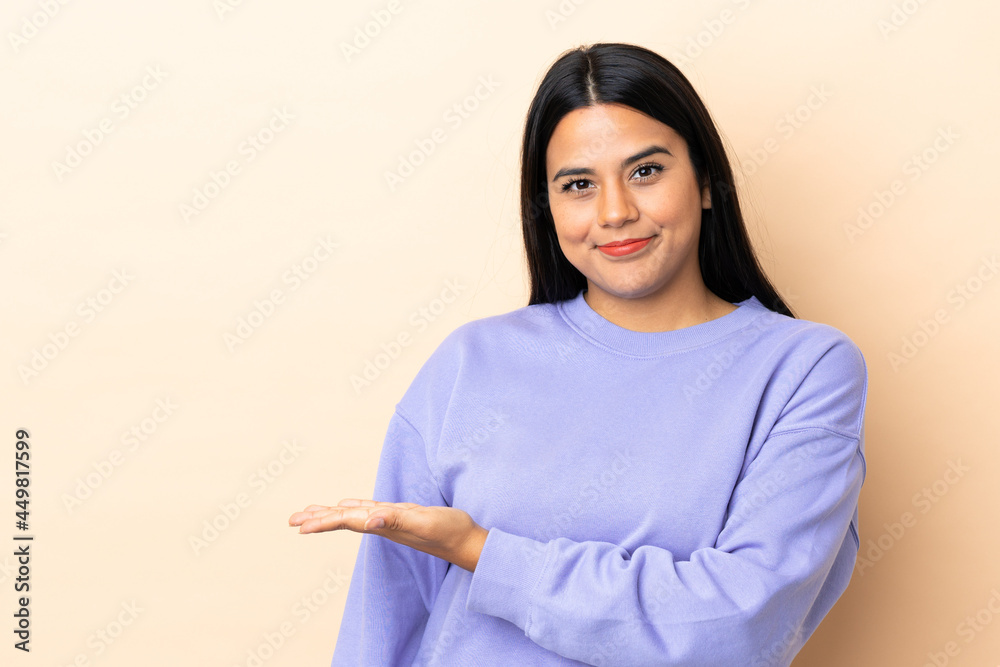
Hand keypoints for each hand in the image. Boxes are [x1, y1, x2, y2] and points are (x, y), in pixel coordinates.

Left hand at [288, 498, 488, 572]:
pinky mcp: (400, 516)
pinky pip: (370, 511)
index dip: (323, 522)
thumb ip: (397, 520)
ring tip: (311, 513)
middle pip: (344, 520)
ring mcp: (391, 521)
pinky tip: (348, 507)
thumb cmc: (448, 532)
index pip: (347, 521)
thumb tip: (370, 521)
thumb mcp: (423, 522)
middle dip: (318, 519)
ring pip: (354, 515)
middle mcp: (383, 524)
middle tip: (291, 520)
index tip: (299, 527)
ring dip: (331, 514)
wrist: (467, 542)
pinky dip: (354, 508)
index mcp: (384, 524)